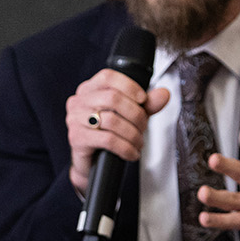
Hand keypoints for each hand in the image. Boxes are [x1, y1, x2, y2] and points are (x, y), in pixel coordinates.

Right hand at [65, 70, 171, 194]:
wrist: (91, 164)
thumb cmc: (107, 134)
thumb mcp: (129, 116)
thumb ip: (146, 104)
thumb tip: (164, 94)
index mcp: (89, 89)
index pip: (107, 77)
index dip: (129, 86)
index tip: (143, 99)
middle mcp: (78, 101)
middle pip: (112, 98)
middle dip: (136, 114)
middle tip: (143, 127)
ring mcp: (75, 119)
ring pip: (111, 120)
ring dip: (132, 134)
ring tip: (138, 142)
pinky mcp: (77, 138)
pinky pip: (107, 140)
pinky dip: (125, 147)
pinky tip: (131, 153)